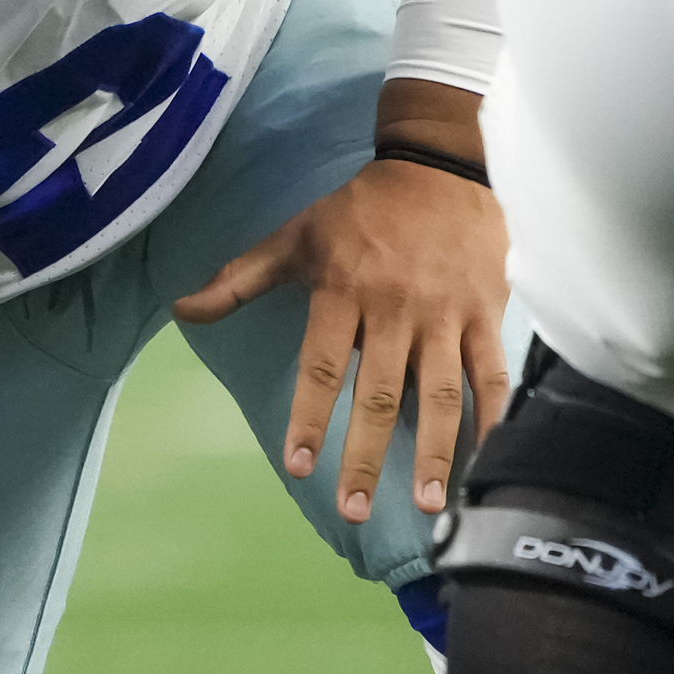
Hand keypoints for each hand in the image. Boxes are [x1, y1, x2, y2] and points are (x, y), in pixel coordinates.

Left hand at [175, 95, 511, 526]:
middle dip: (365, 454)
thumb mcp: (296, 237)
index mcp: (344, 290)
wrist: (441, 164)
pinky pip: (492, 373)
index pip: (322, 366)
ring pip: (442, 392)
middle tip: (353, 509)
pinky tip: (488, 459)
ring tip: (426, 504)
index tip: (298, 466)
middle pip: (379, 391)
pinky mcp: (487, 312)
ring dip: (434, 452)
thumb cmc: (363, 209)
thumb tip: (181, 310)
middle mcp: (395, 308)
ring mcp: (446, 314)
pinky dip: (493, 418)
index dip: (309, 418)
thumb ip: (239, 279)